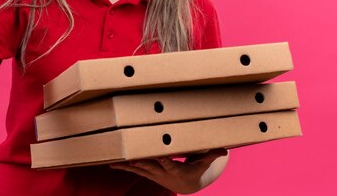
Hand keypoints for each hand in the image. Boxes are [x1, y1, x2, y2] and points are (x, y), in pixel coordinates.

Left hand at [109, 149, 228, 193]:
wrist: (187, 185)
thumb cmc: (195, 169)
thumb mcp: (204, 164)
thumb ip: (211, 155)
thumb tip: (225, 150)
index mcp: (176, 169)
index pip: (170, 165)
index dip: (165, 161)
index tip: (159, 157)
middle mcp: (163, 173)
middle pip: (151, 166)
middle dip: (141, 162)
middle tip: (131, 157)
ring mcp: (154, 173)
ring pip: (139, 168)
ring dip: (127, 165)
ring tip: (114, 162)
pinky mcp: (148, 173)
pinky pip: (134, 169)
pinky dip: (124, 166)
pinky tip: (111, 164)